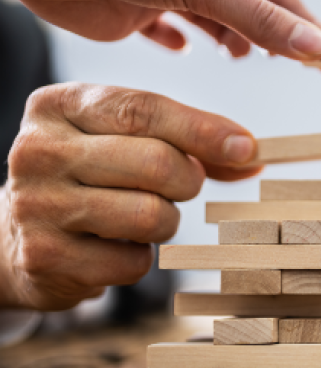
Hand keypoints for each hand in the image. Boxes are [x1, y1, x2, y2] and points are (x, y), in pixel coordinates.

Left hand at [0, 0, 320, 59]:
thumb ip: (258, 18)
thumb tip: (317, 45)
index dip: (312, 31)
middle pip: (251, 13)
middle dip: (277, 40)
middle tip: (307, 71)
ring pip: (212, 25)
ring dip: (233, 43)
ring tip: (250, 60)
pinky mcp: (130, 13)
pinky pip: (164, 32)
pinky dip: (179, 42)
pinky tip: (186, 50)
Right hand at [0, 83, 262, 310]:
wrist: (18, 235)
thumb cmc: (93, 176)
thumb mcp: (127, 140)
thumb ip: (190, 140)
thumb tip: (251, 153)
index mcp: (59, 106)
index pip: (144, 110)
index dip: (203, 130)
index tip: (246, 148)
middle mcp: (38, 151)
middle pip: (155, 163)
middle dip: (187, 181)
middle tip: (180, 188)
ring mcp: (35, 206)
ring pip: (149, 215)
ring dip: (165, 222)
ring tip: (142, 217)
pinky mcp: (44, 257)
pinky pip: (132, 262)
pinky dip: (139, 259)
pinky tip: (113, 247)